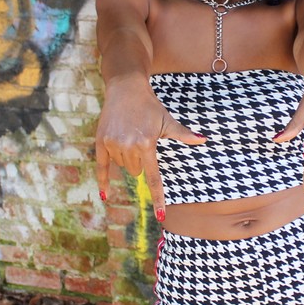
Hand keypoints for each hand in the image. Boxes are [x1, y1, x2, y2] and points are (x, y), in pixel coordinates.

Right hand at [95, 78, 205, 218]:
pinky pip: (102, 167)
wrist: (125, 88)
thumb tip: (203, 140)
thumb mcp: (167, 120)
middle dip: (140, 163)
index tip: (160, 216)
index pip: (153, 178)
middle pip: (136, 172)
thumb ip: (183, 134)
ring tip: (129, 136)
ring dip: (127, 159)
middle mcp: (128, 146)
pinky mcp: (100, 142)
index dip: (158, 198)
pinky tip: (105, 197)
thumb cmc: (150, 106)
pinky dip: (103, 182)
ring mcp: (113, 145)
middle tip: (141, 141)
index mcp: (147, 144)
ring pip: (123, 167)